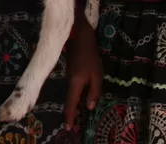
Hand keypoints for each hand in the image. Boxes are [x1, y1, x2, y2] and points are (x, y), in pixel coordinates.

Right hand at [63, 15, 101, 129]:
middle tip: (74, 126)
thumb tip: (89, 106)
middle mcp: (69, 82)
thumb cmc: (90, 55)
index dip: (70, 117)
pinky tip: (81, 97)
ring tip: (79, 115)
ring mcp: (68, 76)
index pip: (71, 104)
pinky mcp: (70, 71)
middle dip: (72, 113)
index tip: (68, 129)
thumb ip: (94, 91)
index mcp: (75, 84)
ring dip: (74, 104)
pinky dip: (76, 95)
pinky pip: (73, 87)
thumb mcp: (97, 74)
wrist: (79, 36)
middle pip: (70, 101)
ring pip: (71, 94)